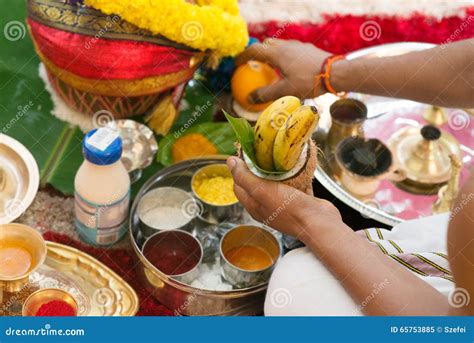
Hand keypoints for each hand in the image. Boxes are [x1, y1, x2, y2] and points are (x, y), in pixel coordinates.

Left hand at [227, 156, 344, 243]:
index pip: (239, 185)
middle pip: (257, 182)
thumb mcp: (261, 190)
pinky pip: (295, 184)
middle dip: (258, 166)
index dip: (239, 169)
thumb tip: (229, 162)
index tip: (246, 153)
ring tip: (280, 155)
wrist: (319, 222)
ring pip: (277, 183)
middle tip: (263, 151)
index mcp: (254, 206)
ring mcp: (284, 205)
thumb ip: (244, 177)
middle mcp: (267, 206)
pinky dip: (295, 174)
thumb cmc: (289, 208)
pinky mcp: (300, 201)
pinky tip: (298, 164)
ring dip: (278, 170)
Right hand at [235, 39, 330, 103]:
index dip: (243, 57)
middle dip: (257, 52)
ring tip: (271, 68)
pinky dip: (283, 56)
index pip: (254, 50)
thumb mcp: (285, 91)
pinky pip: (290, 49)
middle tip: (253, 65)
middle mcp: (286, 45)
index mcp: (277, 53)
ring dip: (271, 54)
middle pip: (266, 44)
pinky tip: (289, 69)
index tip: (237, 64)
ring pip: (279, 45)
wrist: (336, 73)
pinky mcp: (307, 49)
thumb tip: (249, 98)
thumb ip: (266, 94)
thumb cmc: (309, 81)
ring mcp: (298, 45)